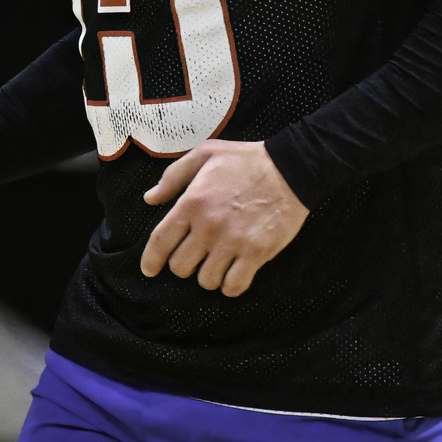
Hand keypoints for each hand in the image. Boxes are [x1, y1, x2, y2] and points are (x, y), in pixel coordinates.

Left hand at [140, 139, 308, 296]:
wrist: (291, 168)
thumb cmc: (246, 160)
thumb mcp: (205, 154)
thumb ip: (173, 177)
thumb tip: (150, 198)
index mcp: (192, 202)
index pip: (161, 241)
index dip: (151, 260)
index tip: (149, 269)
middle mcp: (208, 226)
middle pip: (180, 266)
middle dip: (183, 265)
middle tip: (194, 257)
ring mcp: (233, 241)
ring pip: (206, 280)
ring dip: (208, 276)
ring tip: (215, 265)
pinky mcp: (257, 253)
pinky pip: (234, 285)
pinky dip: (230, 286)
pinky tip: (232, 276)